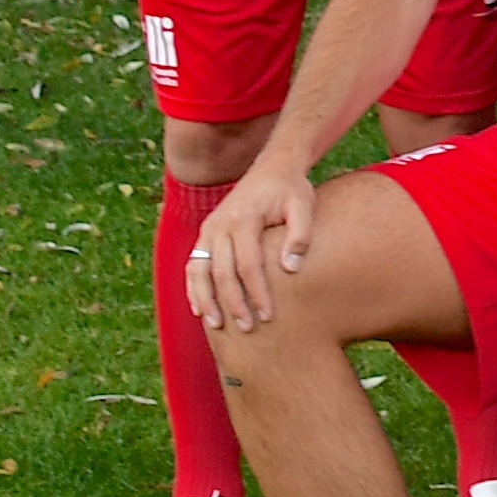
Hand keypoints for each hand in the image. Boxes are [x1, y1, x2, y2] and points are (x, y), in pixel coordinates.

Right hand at [184, 162, 318, 330]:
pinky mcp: (206, 235)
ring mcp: (209, 230)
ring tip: (217, 325)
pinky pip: (194, 266)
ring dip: (207, 300)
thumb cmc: (291, 190)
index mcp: (243, 219)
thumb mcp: (303, 205)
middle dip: (234, 303)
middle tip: (247, 328)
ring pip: (200, 271)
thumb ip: (300, 235)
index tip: (268, 315)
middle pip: (222, 272)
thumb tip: (290, 268)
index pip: (248, 264)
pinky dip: (194, 289)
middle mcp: (219, 225)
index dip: (257, 292)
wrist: (272, 168)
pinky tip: (201, 309)